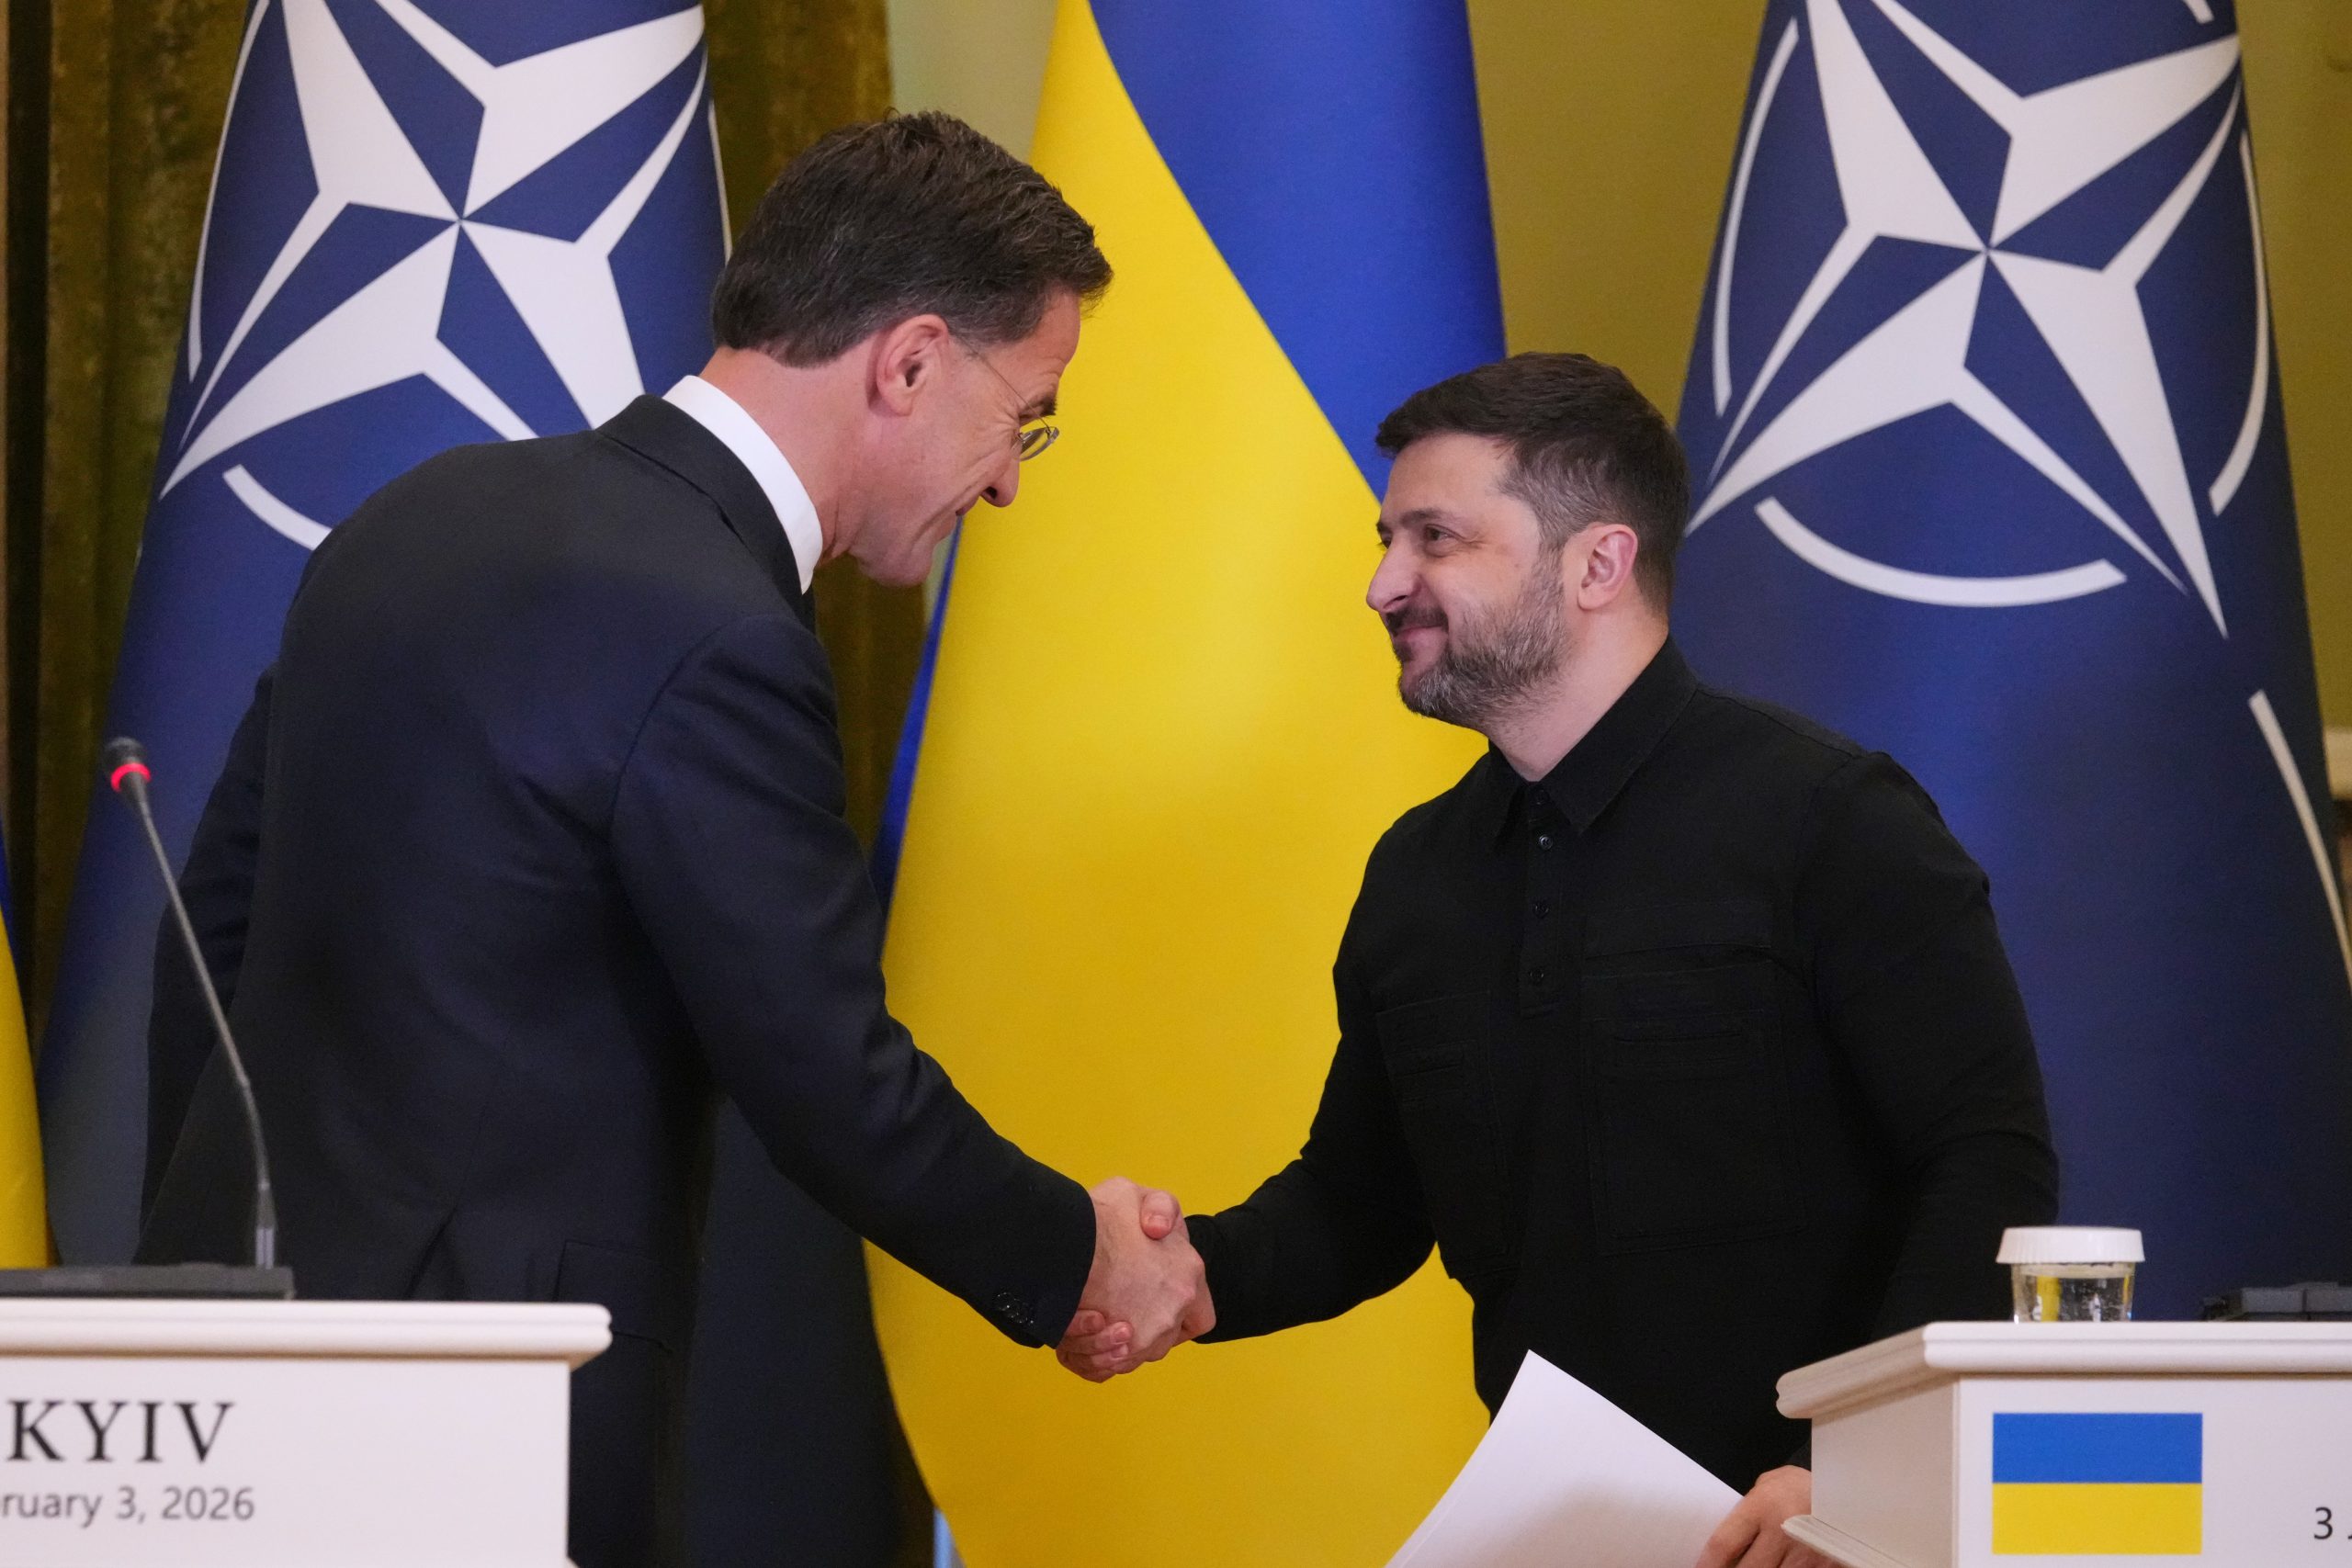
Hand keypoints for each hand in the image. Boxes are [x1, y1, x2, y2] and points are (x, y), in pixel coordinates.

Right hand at [1053, 1178, 1211, 1380]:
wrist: (1059, 1244)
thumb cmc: (1095, 1218)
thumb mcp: (1133, 1193)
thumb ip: (1159, 1208)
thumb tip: (1159, 1231)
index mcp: (1187, 1277)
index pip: (1199, 1317)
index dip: (1182, 1314)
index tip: (1157, 1304)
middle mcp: (1171, 1314)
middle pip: (1162, 1340)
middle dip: (1140, 1327)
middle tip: (1113, 1307)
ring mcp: (1142, 1339)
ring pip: (1130, 1356)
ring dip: (1111, 1343)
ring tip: (1090, 1316)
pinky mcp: (1110, 1355)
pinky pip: (1102, 1369)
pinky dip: (1090, 1358)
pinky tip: (1078, 1334)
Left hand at [1694, 1467, 1831, 1567]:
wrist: (1851, 1489)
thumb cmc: (1803, 1487)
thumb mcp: (1770, 1486)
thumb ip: (1747, 1510)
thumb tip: (1728, 1542)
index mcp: (1762, 1506)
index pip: (1723, 1545)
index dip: (1707, 1564)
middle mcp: (1783, 1533)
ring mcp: (1806, 1556)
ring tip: (1758, 1563)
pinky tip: (1780, 1565)